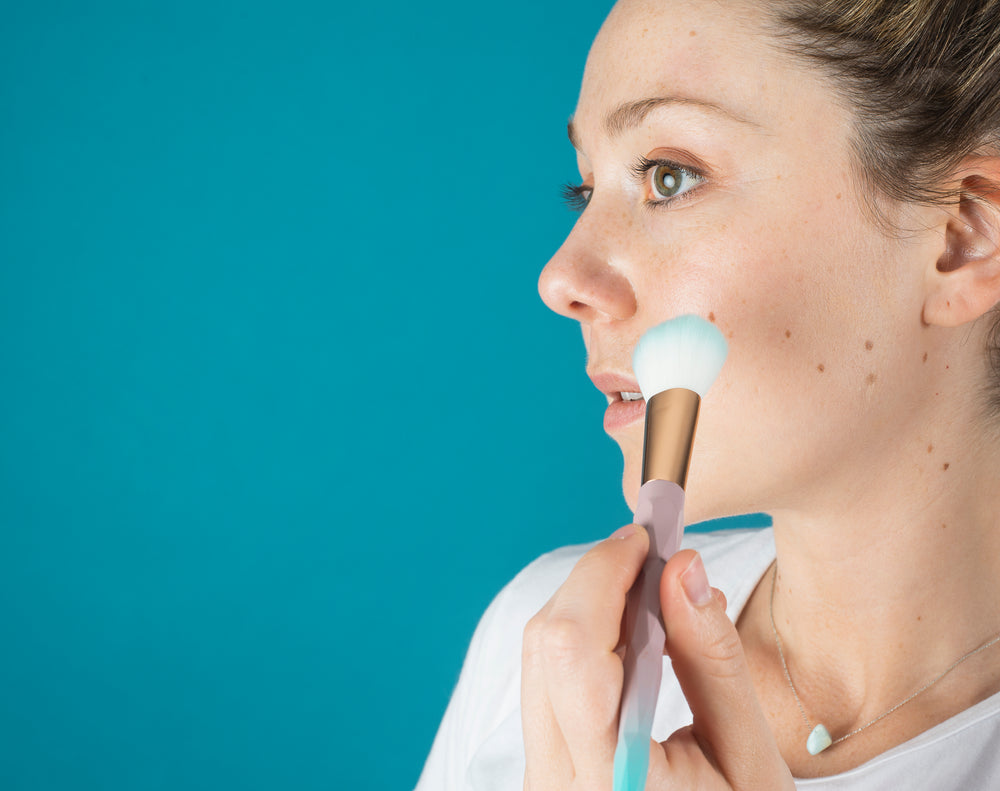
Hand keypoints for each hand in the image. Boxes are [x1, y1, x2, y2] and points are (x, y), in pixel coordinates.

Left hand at [521, 524, 793, 789]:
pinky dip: (585, 642)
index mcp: (609, 781)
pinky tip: (634, 643)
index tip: (646, 537)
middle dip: (597, 581)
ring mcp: (540, 778)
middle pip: (545, 641)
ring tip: (655, 602)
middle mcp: (554, 781)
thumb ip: (712, 660)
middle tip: (656, 560)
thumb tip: (683, 568)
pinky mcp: (542, 771)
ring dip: (590, 607)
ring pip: (539, 656)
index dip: (602, 575)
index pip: (570, 647)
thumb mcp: (751, 761)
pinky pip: (545, 681)